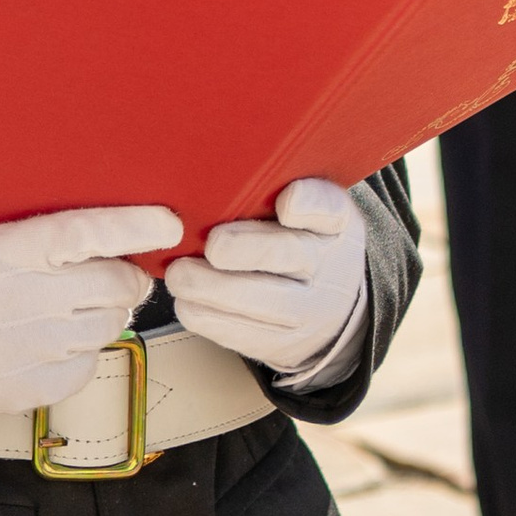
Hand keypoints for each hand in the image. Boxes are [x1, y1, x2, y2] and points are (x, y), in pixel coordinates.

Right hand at [0, 204, 166, 436]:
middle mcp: (30, 298)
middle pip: (119, 284)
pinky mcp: (39, 386)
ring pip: (111, 324)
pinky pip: (91, 363)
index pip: (90, 232)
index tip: (168, 223)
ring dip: (104, 314)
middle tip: (114, 273)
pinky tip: (52, 341)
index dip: (136, 227)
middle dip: (129, 277)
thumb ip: (39, 233)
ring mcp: (37, 347)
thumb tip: (106, 228)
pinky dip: (83, 351)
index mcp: (12, 250)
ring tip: (69, 309)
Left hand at [164, 176, 367, 380]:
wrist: (332, 308)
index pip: (330, 208)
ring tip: (180, 276)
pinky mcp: (284, 344)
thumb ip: (276, 190)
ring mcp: (309, 310)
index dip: (310, 204)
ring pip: (265, 303)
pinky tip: (187, 303)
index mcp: (335, 223)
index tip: (286, 202)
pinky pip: (246, 336)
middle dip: (249, 249)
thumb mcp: (307, 212)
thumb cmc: (300, 242)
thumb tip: (214, 170)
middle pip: (292, 255)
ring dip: (216, 290)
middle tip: (212, 245)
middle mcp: (328, 266)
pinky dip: (211, 319)